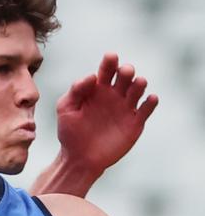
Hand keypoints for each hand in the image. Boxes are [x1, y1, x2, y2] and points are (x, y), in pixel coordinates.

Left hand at [56, 53, 158, 176]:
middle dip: (126, 71)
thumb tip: (92, 76)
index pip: (106, 70)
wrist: (79, 158)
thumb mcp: (65, 109)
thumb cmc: (69, 132)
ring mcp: (125, 108)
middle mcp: (113, 95)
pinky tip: (150, 98)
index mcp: (97, 89)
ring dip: (139, 84)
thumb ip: (76, 91)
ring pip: (137, 90)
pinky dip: (150, 103)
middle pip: (124, 77)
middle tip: (124, 71)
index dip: (110, 62)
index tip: (111, 57)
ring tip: (137, 83)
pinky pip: (146, 110)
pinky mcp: (134, 123)